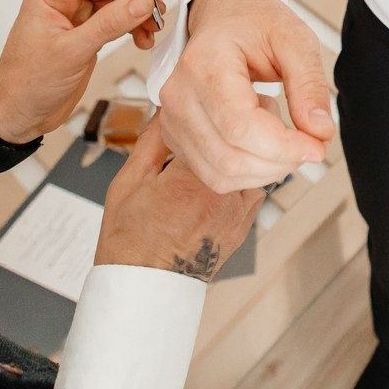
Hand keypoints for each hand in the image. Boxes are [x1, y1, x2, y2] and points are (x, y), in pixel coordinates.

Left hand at [0, 0, 161, 143]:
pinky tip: (142, 39)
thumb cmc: (26, 84)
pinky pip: (116, 22)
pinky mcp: (87, 38)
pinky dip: (133, 27)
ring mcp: (77, 21)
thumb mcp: (71, 52)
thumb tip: (141, 1)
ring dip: (137, 12)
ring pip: (116, 3)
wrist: (18, 116)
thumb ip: (108, 24)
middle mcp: (64, 3)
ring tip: (153, 27)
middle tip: (155, 10)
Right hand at [94, 115, 262, 280]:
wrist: (144, 287)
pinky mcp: (244, 227)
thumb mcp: (129, 179)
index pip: (220, 125)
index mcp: (193, 178)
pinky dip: (247, 176)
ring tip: (227, 142)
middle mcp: (224, 194)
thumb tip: (168, 106)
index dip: (217, 109)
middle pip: (248, 143)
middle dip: (241, 124)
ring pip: (259, 166)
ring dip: (248, 150)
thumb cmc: (131, 240)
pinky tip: (227, 172)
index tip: (209, 101)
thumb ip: (153, 138)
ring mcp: (238, 213)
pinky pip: (255, 190)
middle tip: (225, 114)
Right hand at [157, 0, 333, 191]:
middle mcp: (180, 95)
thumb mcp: (294, 38)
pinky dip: (249, 170)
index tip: (318, 146)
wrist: (223, 15)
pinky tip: (260, 138)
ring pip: (222, 174)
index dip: (284, 148)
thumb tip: (319, 131)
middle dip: (281, 162)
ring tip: (280, 130)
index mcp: (205, 63)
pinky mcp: (176, 137)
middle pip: (231, 157)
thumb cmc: (254, 22)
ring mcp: (172, 119)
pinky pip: (214, 174)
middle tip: (310, 141)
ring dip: (266, 169)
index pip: (241, 127)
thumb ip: (309, 84)